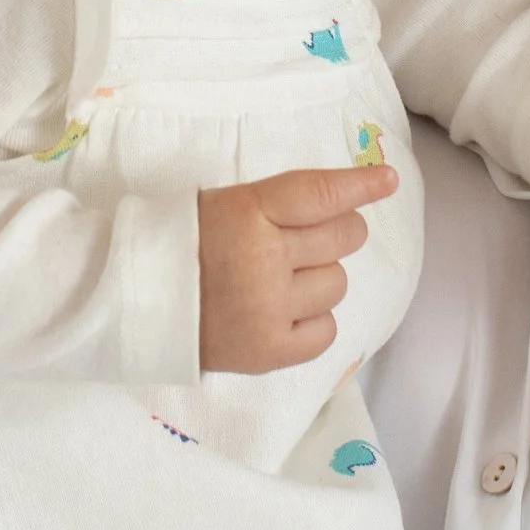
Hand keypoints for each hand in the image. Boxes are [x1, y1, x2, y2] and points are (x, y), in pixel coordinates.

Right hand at [197, 163, 397, 373]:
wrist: (142, 302)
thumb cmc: (186, 242)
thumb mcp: (227, 204)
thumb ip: (282, 204)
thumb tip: (348, 199)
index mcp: (248, 212)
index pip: (320, 194)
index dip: (359, 185)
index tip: (387, 180)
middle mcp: (264, 259)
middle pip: (342, 237)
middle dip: (335, 233)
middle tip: (307, 240)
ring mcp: (270, 308)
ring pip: (337, 283)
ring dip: (318, 278)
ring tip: (280, 280)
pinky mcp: (271, 350)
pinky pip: (326, 330)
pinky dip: (312, 320)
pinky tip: (283, 311)